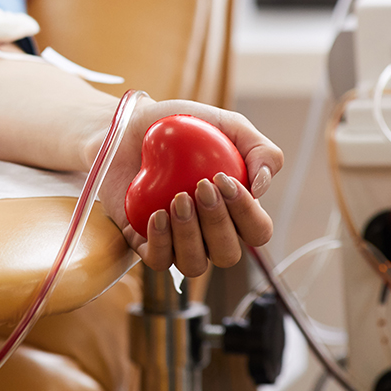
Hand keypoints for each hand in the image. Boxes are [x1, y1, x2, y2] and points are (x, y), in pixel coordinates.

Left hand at [97, 95, 282, 276]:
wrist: (129, 126)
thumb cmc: (182, 128)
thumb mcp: (228, 126)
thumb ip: (260, 151)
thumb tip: (261, 189)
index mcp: (234, 211)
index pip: (257, 231)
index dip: (247, 213)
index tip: (223, 179)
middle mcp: (209, 233)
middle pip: (228, 254)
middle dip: (217, 223)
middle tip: (200, 186)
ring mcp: (176, 241)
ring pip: (194, 265)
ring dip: (190, 236)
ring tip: (177, 200)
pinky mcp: (143, 242)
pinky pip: (158, 260)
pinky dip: (160, 242)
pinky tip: (157, 215)